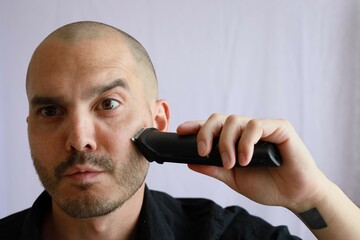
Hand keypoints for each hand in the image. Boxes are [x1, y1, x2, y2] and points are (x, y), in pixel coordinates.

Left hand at [177, 113, 328, 211]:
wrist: (294, 195)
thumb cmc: (267, 184)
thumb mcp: (233, 179)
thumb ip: (213, 169)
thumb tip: (189, 162)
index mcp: (235, 140)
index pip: (213, 127)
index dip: (196, 126)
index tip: (181, 131)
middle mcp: (246, 130)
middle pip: (220, 119)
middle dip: (206, 133)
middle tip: (203, 152)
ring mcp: (263, 127)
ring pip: (235, 120)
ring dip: (227, 142)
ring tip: (230, 163)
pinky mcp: (279, 127)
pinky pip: (256, 126)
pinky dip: (246, 143)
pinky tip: (246, 159)